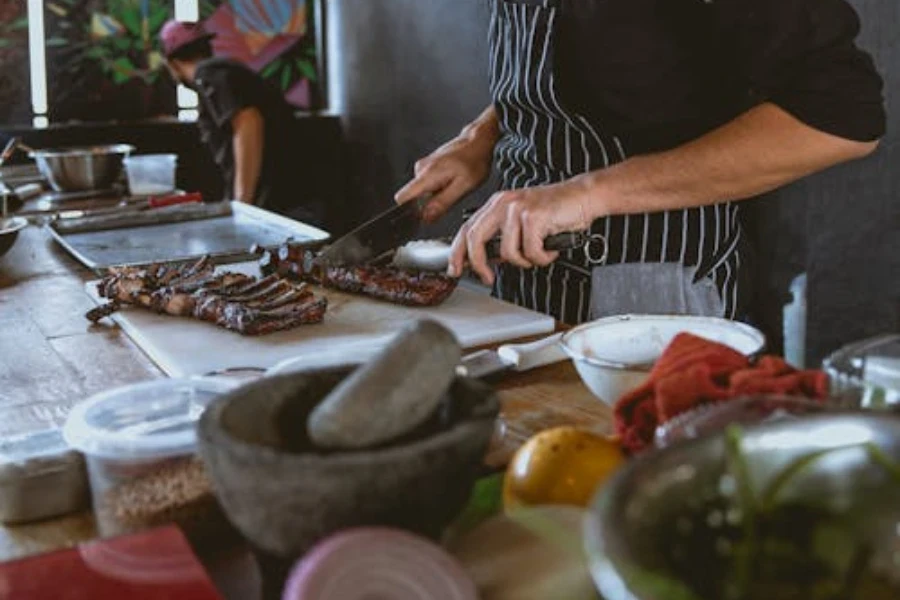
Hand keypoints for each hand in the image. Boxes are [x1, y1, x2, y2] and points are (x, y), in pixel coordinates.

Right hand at [395, 111, 498, 222]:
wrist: (479, 141)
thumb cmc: (475, 160)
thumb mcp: (463, 186)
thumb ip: (442, 203)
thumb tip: (425, 217)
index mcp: (427, 175)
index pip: (402, 198)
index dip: (409, 211)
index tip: (422, 217)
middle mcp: (421, 169)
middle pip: (414, 198)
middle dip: (430, 204)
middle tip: (452, 195)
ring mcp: (424, 167)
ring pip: (423, 192)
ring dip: (437, 195)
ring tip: (455, 186)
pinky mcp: (429, 166)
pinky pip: (429, 185)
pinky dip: (440, 187)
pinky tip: (453, 181)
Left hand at [448, 176, 595, 283]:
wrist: (584, 196)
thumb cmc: (557, 211)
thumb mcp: (523, 221)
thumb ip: (503, 236)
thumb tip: (486, 260)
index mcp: (497, 204)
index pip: (467, 228)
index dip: (457, 252)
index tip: (455, 268)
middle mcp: (504, 203)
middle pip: (475, 238)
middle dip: (477, 263)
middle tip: (486, 277)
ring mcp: (518, 208)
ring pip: (507, 251)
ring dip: (525, 261)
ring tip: (538, 254)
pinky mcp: (533, 216)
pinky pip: (530, 252)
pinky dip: (542, 257)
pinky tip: (550, 249)